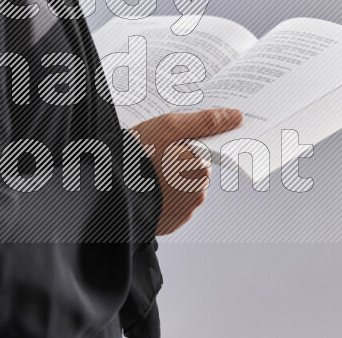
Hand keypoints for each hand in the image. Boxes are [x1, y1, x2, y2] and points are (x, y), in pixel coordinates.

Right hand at [131, 109, 242, 234]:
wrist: (105, 192)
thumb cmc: (135, 157)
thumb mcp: (169, 127)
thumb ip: (205, 121)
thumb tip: (236, 117)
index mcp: (201, 169)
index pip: (203, 153)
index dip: (186, 144)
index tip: (169, 143)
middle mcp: (197, 194)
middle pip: (194, 170)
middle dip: (178, 161)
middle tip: (153, 155)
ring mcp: (182, 212)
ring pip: (183, 187)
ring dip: (169, 179)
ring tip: (144, 171)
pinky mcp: (168, 224)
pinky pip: (171, 205)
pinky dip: (161, 196)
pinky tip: (144, 187)